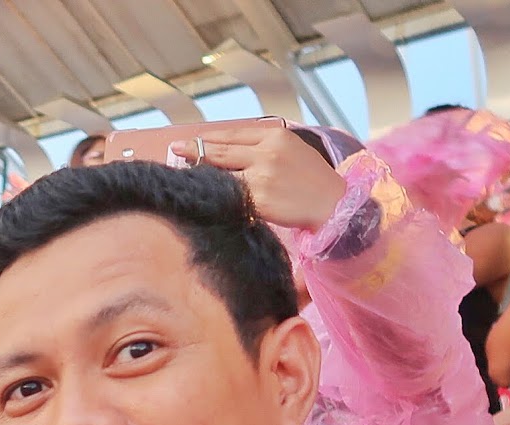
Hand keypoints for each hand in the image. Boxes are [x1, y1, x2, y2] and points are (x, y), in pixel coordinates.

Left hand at [169, 126, 346, 231]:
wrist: (333, 204)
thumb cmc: (310, 180)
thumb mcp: (291, 149)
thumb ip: (262, 145)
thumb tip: (227, 149)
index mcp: (275, 136)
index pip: (232, 135)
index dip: (208, 139)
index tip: (190, 141)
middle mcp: (266, 152)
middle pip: (221, 151)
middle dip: (194, 151)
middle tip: (176, 149)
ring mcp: (261, 176)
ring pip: (222, 173)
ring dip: (202, 174)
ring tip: (187, 174)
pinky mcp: (258, 199)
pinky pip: (230, 195)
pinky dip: (216, 194)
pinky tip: (206, 194)